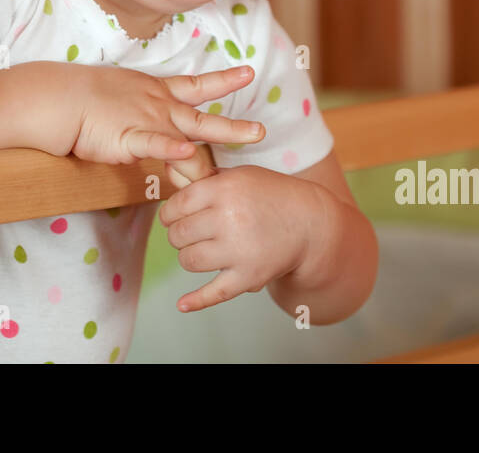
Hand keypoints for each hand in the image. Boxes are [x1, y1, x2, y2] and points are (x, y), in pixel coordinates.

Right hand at [73, 64, 264, 181]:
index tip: (248, 73)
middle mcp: (159, 106)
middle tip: (261, 132)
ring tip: (245, 145)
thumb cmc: (85, 98)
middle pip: (204, 119)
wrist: (60, 98)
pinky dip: (171, 148)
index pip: (197, 86)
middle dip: (235, 126)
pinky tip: (186, 152)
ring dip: (220, 141)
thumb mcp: (123, 97)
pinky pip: (153, 143)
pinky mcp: (127, 138)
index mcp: (157, 93)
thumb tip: (153, 125)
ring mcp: (146, 121)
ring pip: (190, 134)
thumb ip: (142, 112)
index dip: (224, 80)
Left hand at [159, 164, 324, 312]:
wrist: (310, 223)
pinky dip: (196, 301)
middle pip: (179, 234)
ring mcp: (239, 250)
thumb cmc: (270, 195)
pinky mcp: (249, 276)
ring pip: (189, 260)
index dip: (171, 212)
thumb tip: (168, 176)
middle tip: (189, 232)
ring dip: (189, 256)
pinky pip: (215, 293)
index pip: (177, 205)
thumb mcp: (240, 175)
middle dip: (179, 233)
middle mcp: (229, 219)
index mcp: (225, 189)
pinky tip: (183, 304)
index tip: (175, 215)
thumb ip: (205, 179)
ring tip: (201, 248)